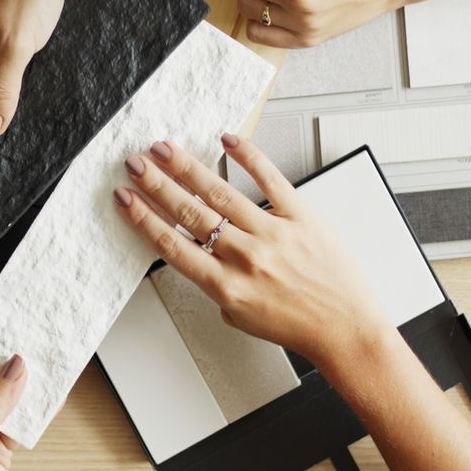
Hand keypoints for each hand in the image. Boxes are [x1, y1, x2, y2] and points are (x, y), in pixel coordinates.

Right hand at [111, 134, 391, 367]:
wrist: (344, 329)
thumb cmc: (298, 326)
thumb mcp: (242, 317)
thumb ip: (218, 287)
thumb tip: (204, 259)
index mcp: (226, 286)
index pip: (172, 245)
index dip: (144, 218)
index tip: (126, 199)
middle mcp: (245, 257)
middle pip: (189, 213)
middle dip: (157, 185)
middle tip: (135, 164)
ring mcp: (273, 234)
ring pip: (220, 193)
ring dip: (187, 167)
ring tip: (165, 149)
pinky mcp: (301, 217)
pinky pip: (271, 179)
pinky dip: (248, 156)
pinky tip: (227, 141)